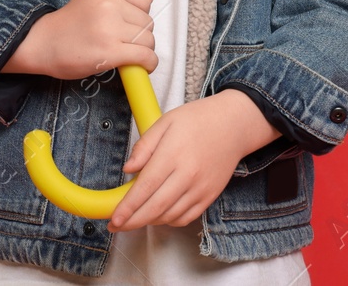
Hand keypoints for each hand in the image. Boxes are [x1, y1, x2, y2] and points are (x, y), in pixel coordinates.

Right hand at [2, 0, 156, 80]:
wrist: (44, 43)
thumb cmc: (69, 24)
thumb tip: (145, 15)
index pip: (145, 0)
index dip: (140, 14)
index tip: (130, 24)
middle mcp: (110, 4)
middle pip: (148, 21)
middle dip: (142, 34)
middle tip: (125, 41)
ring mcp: (110, 28)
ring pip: (148, 40)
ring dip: (144, 50)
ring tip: (130, 54)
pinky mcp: (110, 51)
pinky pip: (144, 56)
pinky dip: (149, 63)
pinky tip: (143, 66)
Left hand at [107, 90, 278, 231]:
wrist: (234, 125)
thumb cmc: (197, 120)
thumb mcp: (165, 122)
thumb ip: (144, 146)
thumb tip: (127, 169)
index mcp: (173, 155)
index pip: (145, 187)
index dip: (127, 207)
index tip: (114, 218)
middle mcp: (188, 175)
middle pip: (155, 208)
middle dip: (132, 221)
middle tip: (116, 226)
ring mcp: (201, 189)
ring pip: (169, 216)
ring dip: (149, 221)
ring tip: (134, 217)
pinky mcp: (210, 196)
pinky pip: (186, 218)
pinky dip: (169, 221)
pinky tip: (158, 214)